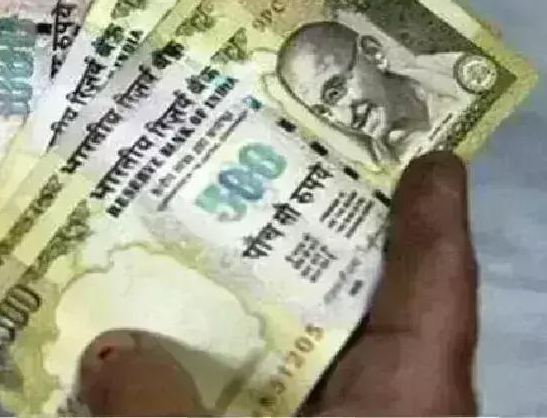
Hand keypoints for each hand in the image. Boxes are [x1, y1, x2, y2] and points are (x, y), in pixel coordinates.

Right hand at [78, 152, 477, 415]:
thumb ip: (156, 403)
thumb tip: (108, 349)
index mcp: (409, 401)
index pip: (437, 289)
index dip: (435, 218)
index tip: (430, 154)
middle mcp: (388, 414)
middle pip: (368, 314)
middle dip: (323, 246)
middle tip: (275, 167)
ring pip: (313, 365)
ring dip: (267, 315)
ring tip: (208, 246)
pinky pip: (276, 404)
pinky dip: (239, 378)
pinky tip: (181, 354)